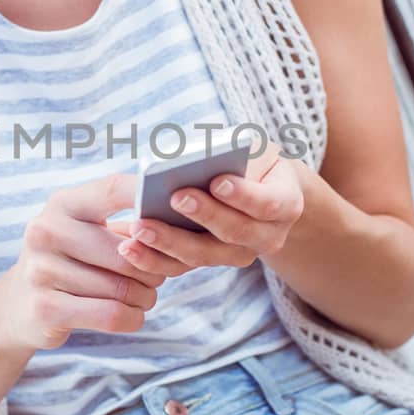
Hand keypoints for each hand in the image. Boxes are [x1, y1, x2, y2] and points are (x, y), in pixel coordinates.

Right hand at [0, 172, 166, 352]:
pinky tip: (132, 314)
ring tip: (143, 296)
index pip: (113, 189)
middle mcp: (46, 231)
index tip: (178, 206)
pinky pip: (111, 314)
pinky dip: (132, 318)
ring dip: (144, 297)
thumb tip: (181, 221)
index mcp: (62, 204)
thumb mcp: (84, 231)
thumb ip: (125, 224)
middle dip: (153, 269)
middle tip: (157, 277)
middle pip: (127, 251)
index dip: (149, 197)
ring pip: (122, 288)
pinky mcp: (45, 308)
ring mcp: (41, 270)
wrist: (16, 305)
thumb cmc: (69, 261)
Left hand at [105, 155, 305, 277]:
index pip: (268, 204)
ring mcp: (238, 254)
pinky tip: (128, 247)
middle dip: (203, 215)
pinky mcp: (209, 262)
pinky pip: (181, 267)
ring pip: (204, 255)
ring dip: (169, 243)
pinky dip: (153, 259)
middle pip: (234, 233)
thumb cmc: (255, 161)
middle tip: (175, 197)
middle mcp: (267, 237)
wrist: (265, 191)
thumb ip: (235, 150)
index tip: (217, 181)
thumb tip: (197, 153)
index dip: (243, 196)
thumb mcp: (255, 148)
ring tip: (139, 227)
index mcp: (285, 205)